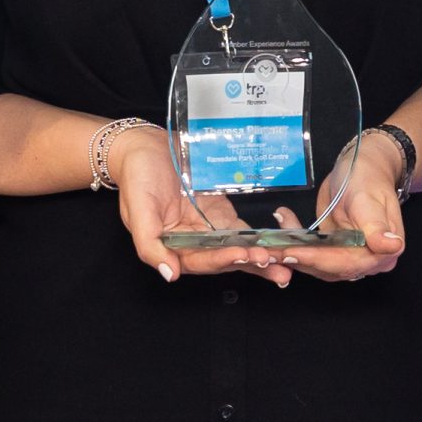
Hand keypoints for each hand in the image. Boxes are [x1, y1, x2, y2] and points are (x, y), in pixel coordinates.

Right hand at [112, 126, 290, 288]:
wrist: (145, 146)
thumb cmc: (137, 177)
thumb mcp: (138, 210)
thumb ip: (150, 245)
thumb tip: (170, 275)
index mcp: (171, 247)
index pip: (200, 260)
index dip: (222, 259)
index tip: (244, 255)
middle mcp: (191, 242)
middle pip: (223, 258)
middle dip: (249, 263)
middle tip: (276, 265)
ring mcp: (207, 227)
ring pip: (236, 246)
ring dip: (259, 255)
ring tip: (284, 260)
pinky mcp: (220, 212)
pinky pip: (241, 228)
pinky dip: (258, 237)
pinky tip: (278, 241)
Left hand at [271, 136, 405, 282]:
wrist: (362, 167)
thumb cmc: (368, 178)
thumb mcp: (369, 198)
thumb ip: (376, 225)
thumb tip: (391, 246)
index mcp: (382, 251)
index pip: (346, 263)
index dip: (317, 260)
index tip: (291, 253)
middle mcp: (367, 259)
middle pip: (329, 268)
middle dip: (298, 259)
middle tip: (270, 251)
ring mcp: (350, 256)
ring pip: (317, 263)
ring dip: (291, 252)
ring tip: (268, 241)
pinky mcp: (334, 249)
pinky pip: (312, 253)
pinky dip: (294, 243)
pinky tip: (282, 225)